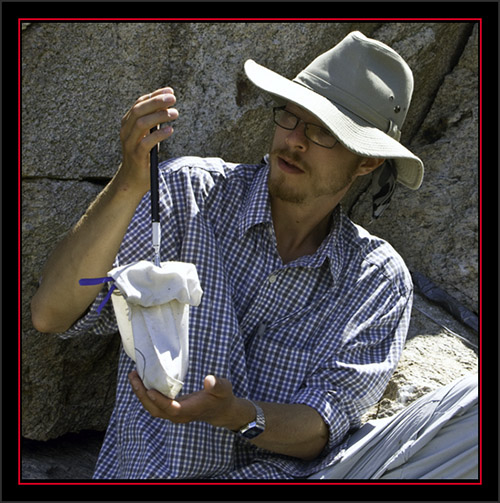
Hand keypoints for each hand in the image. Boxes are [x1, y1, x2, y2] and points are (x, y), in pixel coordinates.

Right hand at [118, 87, 178, 195]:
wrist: (132, 180)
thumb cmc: (143, 156)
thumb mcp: (147, 136)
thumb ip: (153, 123)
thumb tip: (167, 106)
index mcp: (128, 124)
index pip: (139, 103)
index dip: (155, 95)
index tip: (170, 91)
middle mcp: (126, 131)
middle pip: (139, 110)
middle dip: (156, 102)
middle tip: (173, 99)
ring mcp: (130, 144)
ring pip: (141, 124)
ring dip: (159, 116)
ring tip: (175, 113)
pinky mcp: (137, 157)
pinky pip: (146, 143)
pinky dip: (159, 135)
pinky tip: (169, 130)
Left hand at [128, 370, 254, 429]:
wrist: (221, 411)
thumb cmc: (222, 397)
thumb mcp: (224, 388)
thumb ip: (217, 385)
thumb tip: (208, 379)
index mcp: (191, 410)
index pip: (172, 409)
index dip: (160, 401)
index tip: (149, 389)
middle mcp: (179, 415)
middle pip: (156, 410)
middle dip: (142, 395)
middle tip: (133, 376)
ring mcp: (174, 414)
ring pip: (153, 408)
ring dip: (141, 394)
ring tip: (134, 376)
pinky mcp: (171, 409)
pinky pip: (155, 404)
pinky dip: (146, 394)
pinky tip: (142, 380)